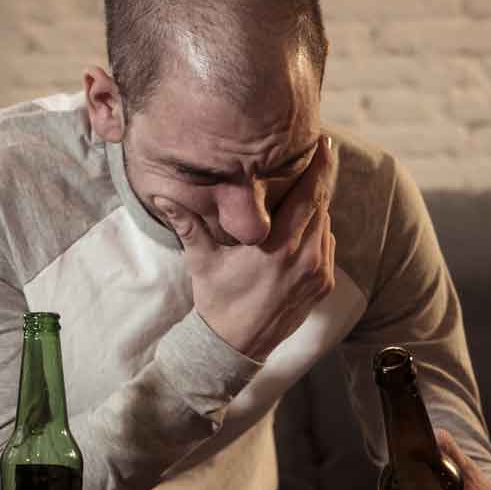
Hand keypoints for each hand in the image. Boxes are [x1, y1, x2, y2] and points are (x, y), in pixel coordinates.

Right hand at [157, 136, 336, 361]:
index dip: (318, 167)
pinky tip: (299, 229)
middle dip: (319, 179)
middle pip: (322, 204)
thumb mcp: (202, 260)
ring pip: (326, 224)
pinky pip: (327, 246)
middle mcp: (305, 258)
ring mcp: (318, 273)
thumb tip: (163, 195)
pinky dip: (318, 233)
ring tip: (301, 192)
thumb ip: (188, 224)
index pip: (309, 196)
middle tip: (318, 152)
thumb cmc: (217, 300)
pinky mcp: (324, 285)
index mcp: (278, 247)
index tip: (323, 143)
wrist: (235, 346)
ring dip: (315, 209)